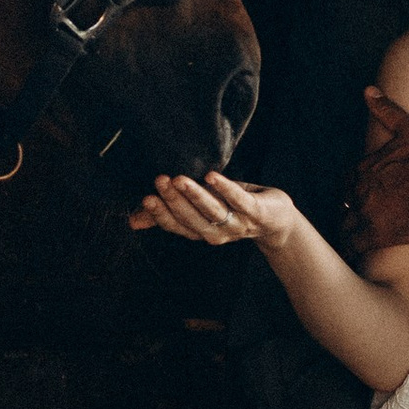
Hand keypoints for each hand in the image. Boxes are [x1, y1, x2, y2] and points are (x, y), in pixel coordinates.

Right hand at [132, 170, 299, 251]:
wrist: (276, 220)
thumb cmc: (232, 209)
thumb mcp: (199, 210)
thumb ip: (168, 214)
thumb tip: (132, 220)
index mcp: (200, 230)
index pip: (176, 225)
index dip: (161, 214)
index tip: (145, 198)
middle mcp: (217, 232)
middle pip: (192, 218)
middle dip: (174, 200)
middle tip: (159, 180)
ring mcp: (237, 223)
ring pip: (213, 211)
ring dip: (195, 195)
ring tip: (179, 179)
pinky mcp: (256, 211)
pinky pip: (239, 200)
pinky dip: (226, 189)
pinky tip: (212, 176)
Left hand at [343, 91, 408, 251]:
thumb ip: (386, 110)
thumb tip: (368, 91)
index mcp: (365, 166)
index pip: (348, 180)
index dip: (355, 188)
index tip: (362, 194)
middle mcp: (361, 189)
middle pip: (344, 203)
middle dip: (352, 208)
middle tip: (362, 215)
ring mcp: (367, 213)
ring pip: (345, 224)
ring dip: (349, 228)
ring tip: (357, 235)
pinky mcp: (378, 235)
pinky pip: (353, 244)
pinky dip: (351, 248)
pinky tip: (355, 251)